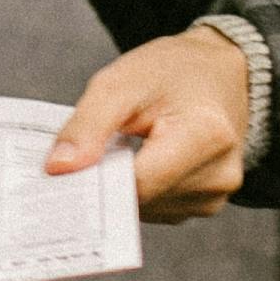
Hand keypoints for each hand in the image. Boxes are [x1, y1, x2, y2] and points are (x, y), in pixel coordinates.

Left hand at [51, 28, 250, 219]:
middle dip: (108, 179)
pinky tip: (141, 159)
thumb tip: (59, 169)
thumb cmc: (173, 71)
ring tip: (126, 146)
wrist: (220, 73)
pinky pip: (158, 209)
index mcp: (206, 136)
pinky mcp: (208, 203)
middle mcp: (219, 174)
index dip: (97, 176)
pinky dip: (141, 189)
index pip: (138, 182)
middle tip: (94, 149)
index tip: (67, 167)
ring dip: (124, 184)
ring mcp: (216, 194)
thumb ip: (88, 124)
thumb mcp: (122, 80)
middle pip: (140, 200)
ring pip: (146, 209)